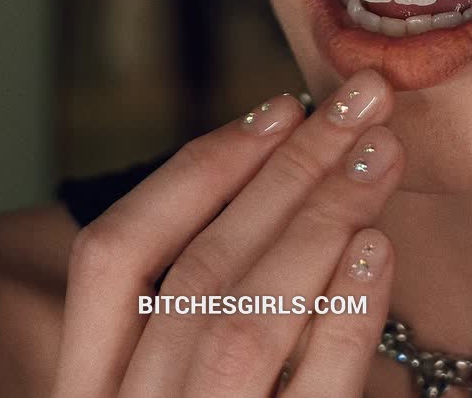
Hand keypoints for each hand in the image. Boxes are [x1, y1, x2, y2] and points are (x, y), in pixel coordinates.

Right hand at [51, 69, 401, 397]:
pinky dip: (346, 312)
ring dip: (320, 220)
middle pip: (197, 272)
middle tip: (361, 102)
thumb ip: (206, 290)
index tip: (281, 107)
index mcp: (91, 386)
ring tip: (380, 153)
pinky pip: (314, 395)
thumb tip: (288, 154)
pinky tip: (379, 248)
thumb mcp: (182, 365)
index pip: (112, 257)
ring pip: (243, 323)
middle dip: (285, 170)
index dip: (198, 170)